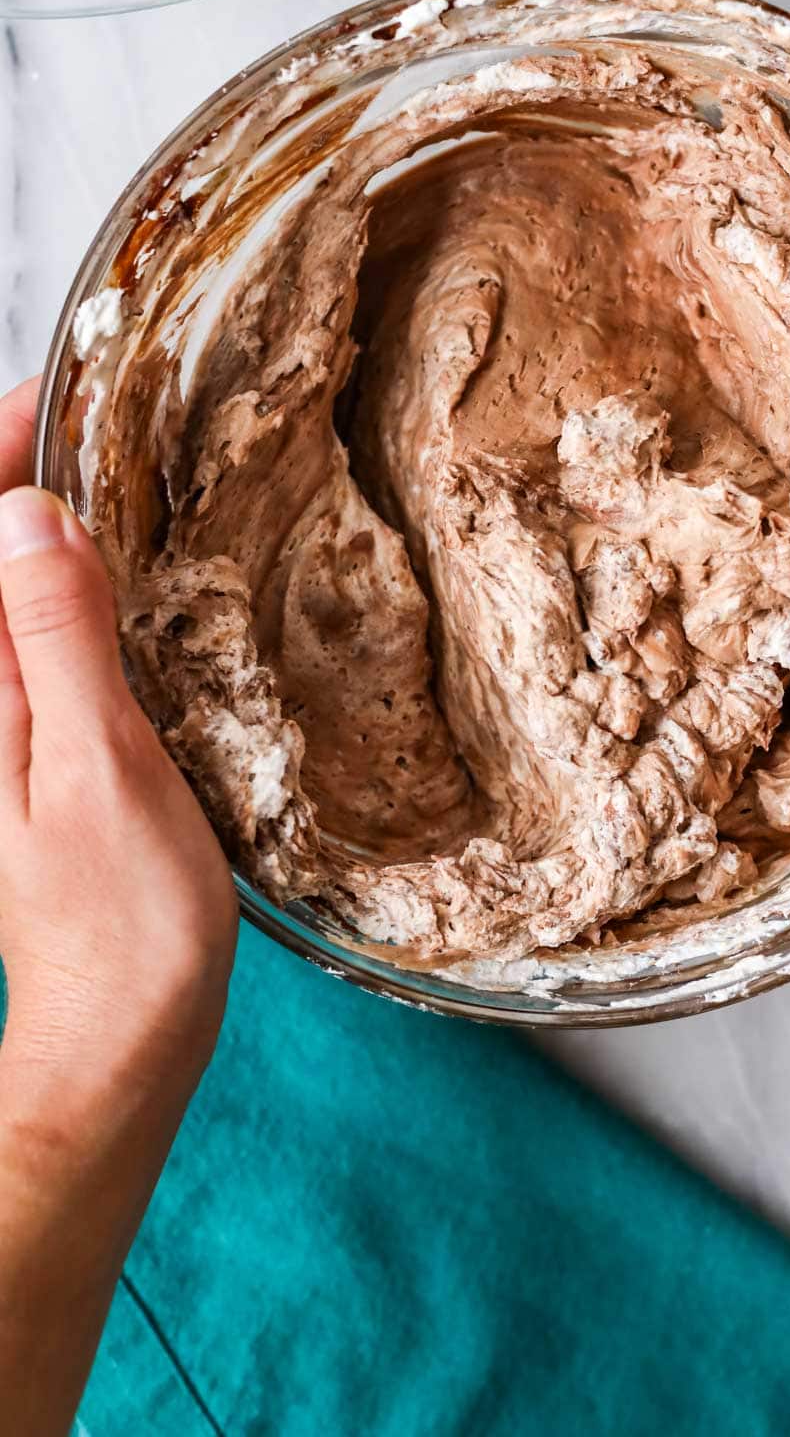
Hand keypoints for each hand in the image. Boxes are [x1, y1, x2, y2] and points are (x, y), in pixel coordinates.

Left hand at [0, 376, 235, 1436]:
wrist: (117, 1047)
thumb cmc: (120, 933)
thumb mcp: (100, 774)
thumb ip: (60, 644)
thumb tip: (27, 516)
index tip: (59, 390)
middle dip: (16, 466)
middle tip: (94, 400)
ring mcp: (10, 723)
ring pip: (12, 586)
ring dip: (45, 514)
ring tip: (116, 452)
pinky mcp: (47, 746)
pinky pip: (44, 631)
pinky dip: (74, 575)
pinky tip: (129, 563)